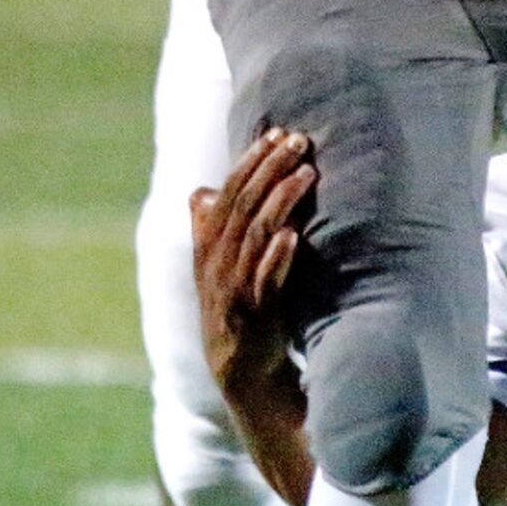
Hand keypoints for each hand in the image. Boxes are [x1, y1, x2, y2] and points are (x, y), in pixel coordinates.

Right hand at [189, 128, 314, 402]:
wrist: (242, 373)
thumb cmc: (239, 308)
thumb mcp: (219, 267)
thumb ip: (211, 229)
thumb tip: (199, 191)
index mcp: (209, 247)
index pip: (228, 192)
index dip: (251, 160)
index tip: (277, 132)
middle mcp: (217, 264)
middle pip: (242, 205)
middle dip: (270, 168)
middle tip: (299, 140)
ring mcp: (233, 290)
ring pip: (255, 235)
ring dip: (282, 201)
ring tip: (307, 174)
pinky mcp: (253, 317)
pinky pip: (264, 281)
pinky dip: (277, 257)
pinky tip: (293, 235)